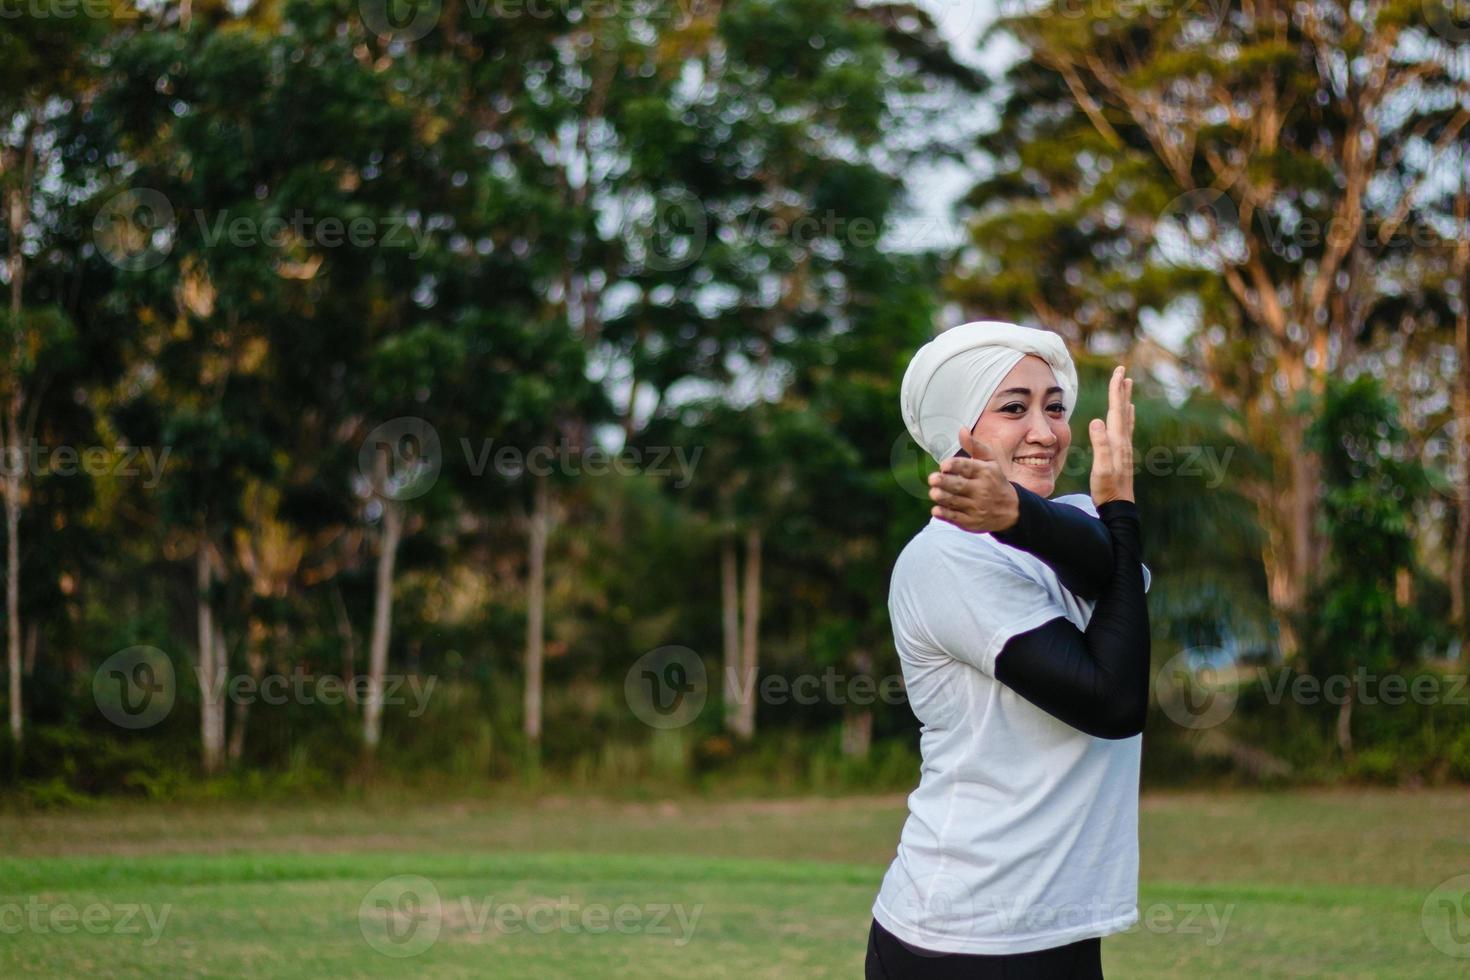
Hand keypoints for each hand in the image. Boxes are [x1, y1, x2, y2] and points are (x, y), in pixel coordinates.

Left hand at [927, 428, 1020, 532]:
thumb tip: (961, 430)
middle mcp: (982, 490)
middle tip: (932, 479)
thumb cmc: (995, 480)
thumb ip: (975, 446)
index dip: (953, 465)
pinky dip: (944, 513)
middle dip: (943, 482)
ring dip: (941, 497)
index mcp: (985, 472)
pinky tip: (936, 509)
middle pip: (958, 485)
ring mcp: (977, 507)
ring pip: (954, 501)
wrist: (1011, 510)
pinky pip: (954, 517)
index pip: (967, 467)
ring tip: (933, 492)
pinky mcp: (971, 522)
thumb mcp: (990, 462)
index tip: (943, 466)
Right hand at [1089, 365, 1134, 505]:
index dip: (1116, 390)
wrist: (1119, 508)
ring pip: (1125, 417)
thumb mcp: (1101, 468)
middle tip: (1123, 370)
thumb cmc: (1107, 489)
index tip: (1119, 371)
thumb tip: (1097, 420)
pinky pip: (1125, 428)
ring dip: (1125, 399)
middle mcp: (1123, 441)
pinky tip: (1128, 413)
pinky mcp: (1122, 454)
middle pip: (1122, 409)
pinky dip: (1126, 416)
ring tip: (1127, 385)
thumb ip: (1100, 445)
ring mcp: (1124, 448)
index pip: (1116, 409)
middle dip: (1121, 389)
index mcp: (1117, 441)